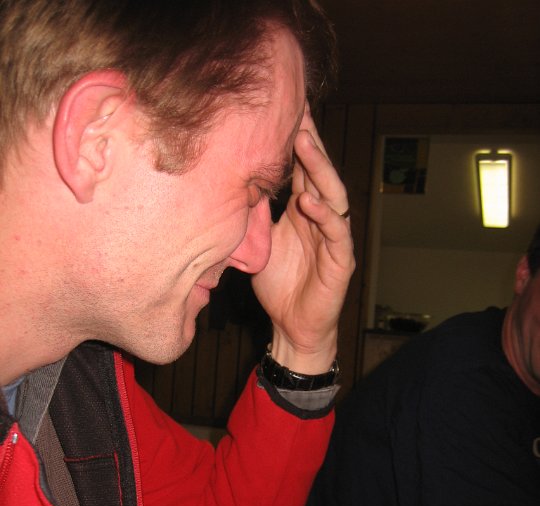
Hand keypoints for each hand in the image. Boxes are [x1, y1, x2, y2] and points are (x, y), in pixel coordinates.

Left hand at [252, 106, 354, 373]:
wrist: (292, 325)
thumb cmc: (278, 284)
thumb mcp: (259, 244)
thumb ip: (254, 216)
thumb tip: (232, 185)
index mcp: (302, 211)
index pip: (300, 169)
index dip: (293, 141)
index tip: (281, 109)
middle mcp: (320, 217)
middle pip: (318, 172)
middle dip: (309, 141)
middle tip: (297, 109)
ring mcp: (333, 237)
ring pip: (332, 194)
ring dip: (319, 168)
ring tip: (304, 142)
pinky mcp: (341, 260)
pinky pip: (336, 232)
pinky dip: (323, 216)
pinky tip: (308, 201)